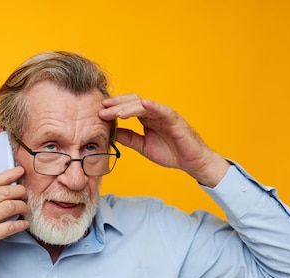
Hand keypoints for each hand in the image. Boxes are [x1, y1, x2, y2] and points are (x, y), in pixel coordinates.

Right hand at [0, 166, 29, 277]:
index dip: (7, 175)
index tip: (18, 172)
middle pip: (3, 192)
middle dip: (19, 191)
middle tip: (25, 194)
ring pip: (10, 206)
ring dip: (22, 206)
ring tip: (26, 210)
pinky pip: (11, 226)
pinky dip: (21, 224)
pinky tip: (23, 225)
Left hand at [99, 94, 229, 186]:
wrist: (190, 162)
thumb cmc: (170, 152)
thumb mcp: (143, 146)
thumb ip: (129, 138)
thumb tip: (112, 133)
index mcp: (146, 119)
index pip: (127, 109)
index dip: (113, 109)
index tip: (99, 112)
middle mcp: (154, 114)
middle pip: (133, 103)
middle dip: (116, 106)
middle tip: (101, 110)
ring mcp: (164, 115)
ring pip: (144, 106)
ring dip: (128, 107)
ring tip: (115, 112)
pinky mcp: (175, 120)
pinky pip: (163, 110)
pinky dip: (153, 106)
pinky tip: (142, 105)